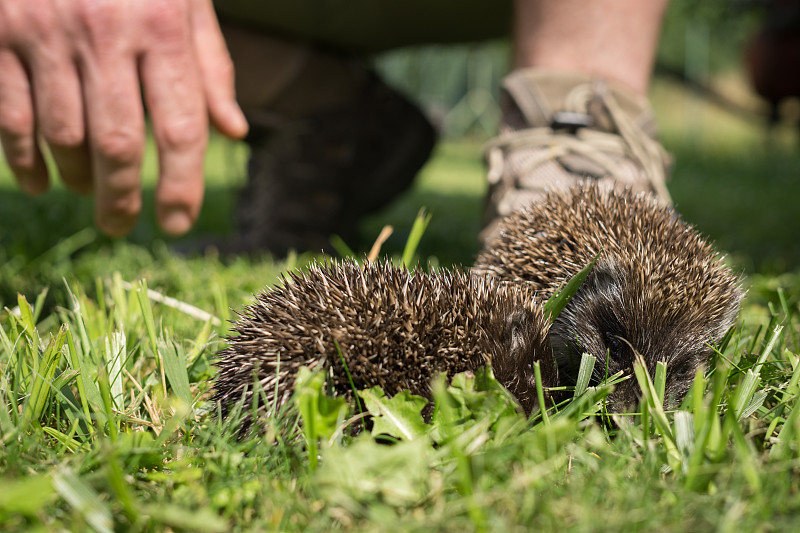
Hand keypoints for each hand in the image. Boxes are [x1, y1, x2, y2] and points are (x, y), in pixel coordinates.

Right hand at [0, 0, 247, 235]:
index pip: (180, 127)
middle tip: (123, 225)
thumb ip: (210, 65)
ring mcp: (45, 32)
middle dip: (122, 198)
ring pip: (63, 134)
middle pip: (117, 144)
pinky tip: (41, 181)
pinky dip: (24, 158)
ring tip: (91, 193)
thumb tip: (233, 131)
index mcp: (163, 25)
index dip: (181, 186)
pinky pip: (10, 114)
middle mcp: (105, 32)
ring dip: (78, 178)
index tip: (178, 224)